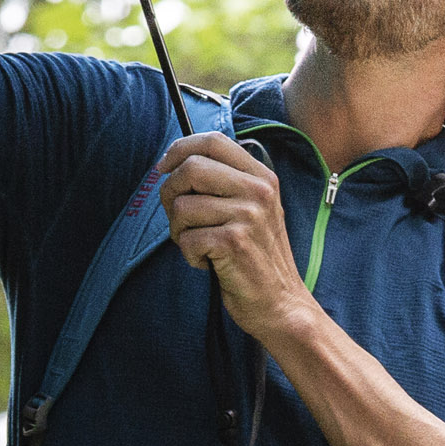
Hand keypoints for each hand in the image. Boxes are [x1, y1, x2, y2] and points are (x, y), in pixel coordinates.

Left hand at [158, 133, 315, 343]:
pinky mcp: (234, 242)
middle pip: (191, 168)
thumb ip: (225, 183)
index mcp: (262, 177)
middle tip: (179, 219)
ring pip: (182, 206)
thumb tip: (175, 164)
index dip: (180, 149)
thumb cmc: (257, 257)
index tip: (163, 167)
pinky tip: (209, 263)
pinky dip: (189, 255)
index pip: (213, 141)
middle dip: (170, 193)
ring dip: (179, 231)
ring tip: (200, 246)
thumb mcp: (254, 210)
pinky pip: (186, 238)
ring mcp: (248, 215)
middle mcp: (258, 191)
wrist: (281, 303)